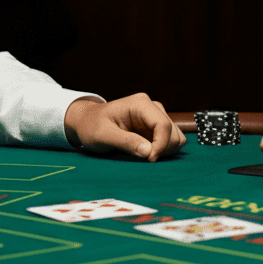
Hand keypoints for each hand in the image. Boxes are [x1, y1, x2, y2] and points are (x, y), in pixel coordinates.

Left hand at [64, 94, 185, 160]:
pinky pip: (170, 140)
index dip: (161, 144)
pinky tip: (147, 153)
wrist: (86, 122)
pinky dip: (163, 150)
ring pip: (176, 136)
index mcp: (141, 104)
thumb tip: (149, 152)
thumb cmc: (91, 126)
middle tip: (144, 159)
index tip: (149, 159)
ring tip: (145, 156)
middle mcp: (153, 108)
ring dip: (164, 150)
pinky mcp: (156, 127)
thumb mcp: (102, 135)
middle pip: (172, 131)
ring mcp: (156, 117)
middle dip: (162, 148)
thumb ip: (126, 142)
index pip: (163, 124)